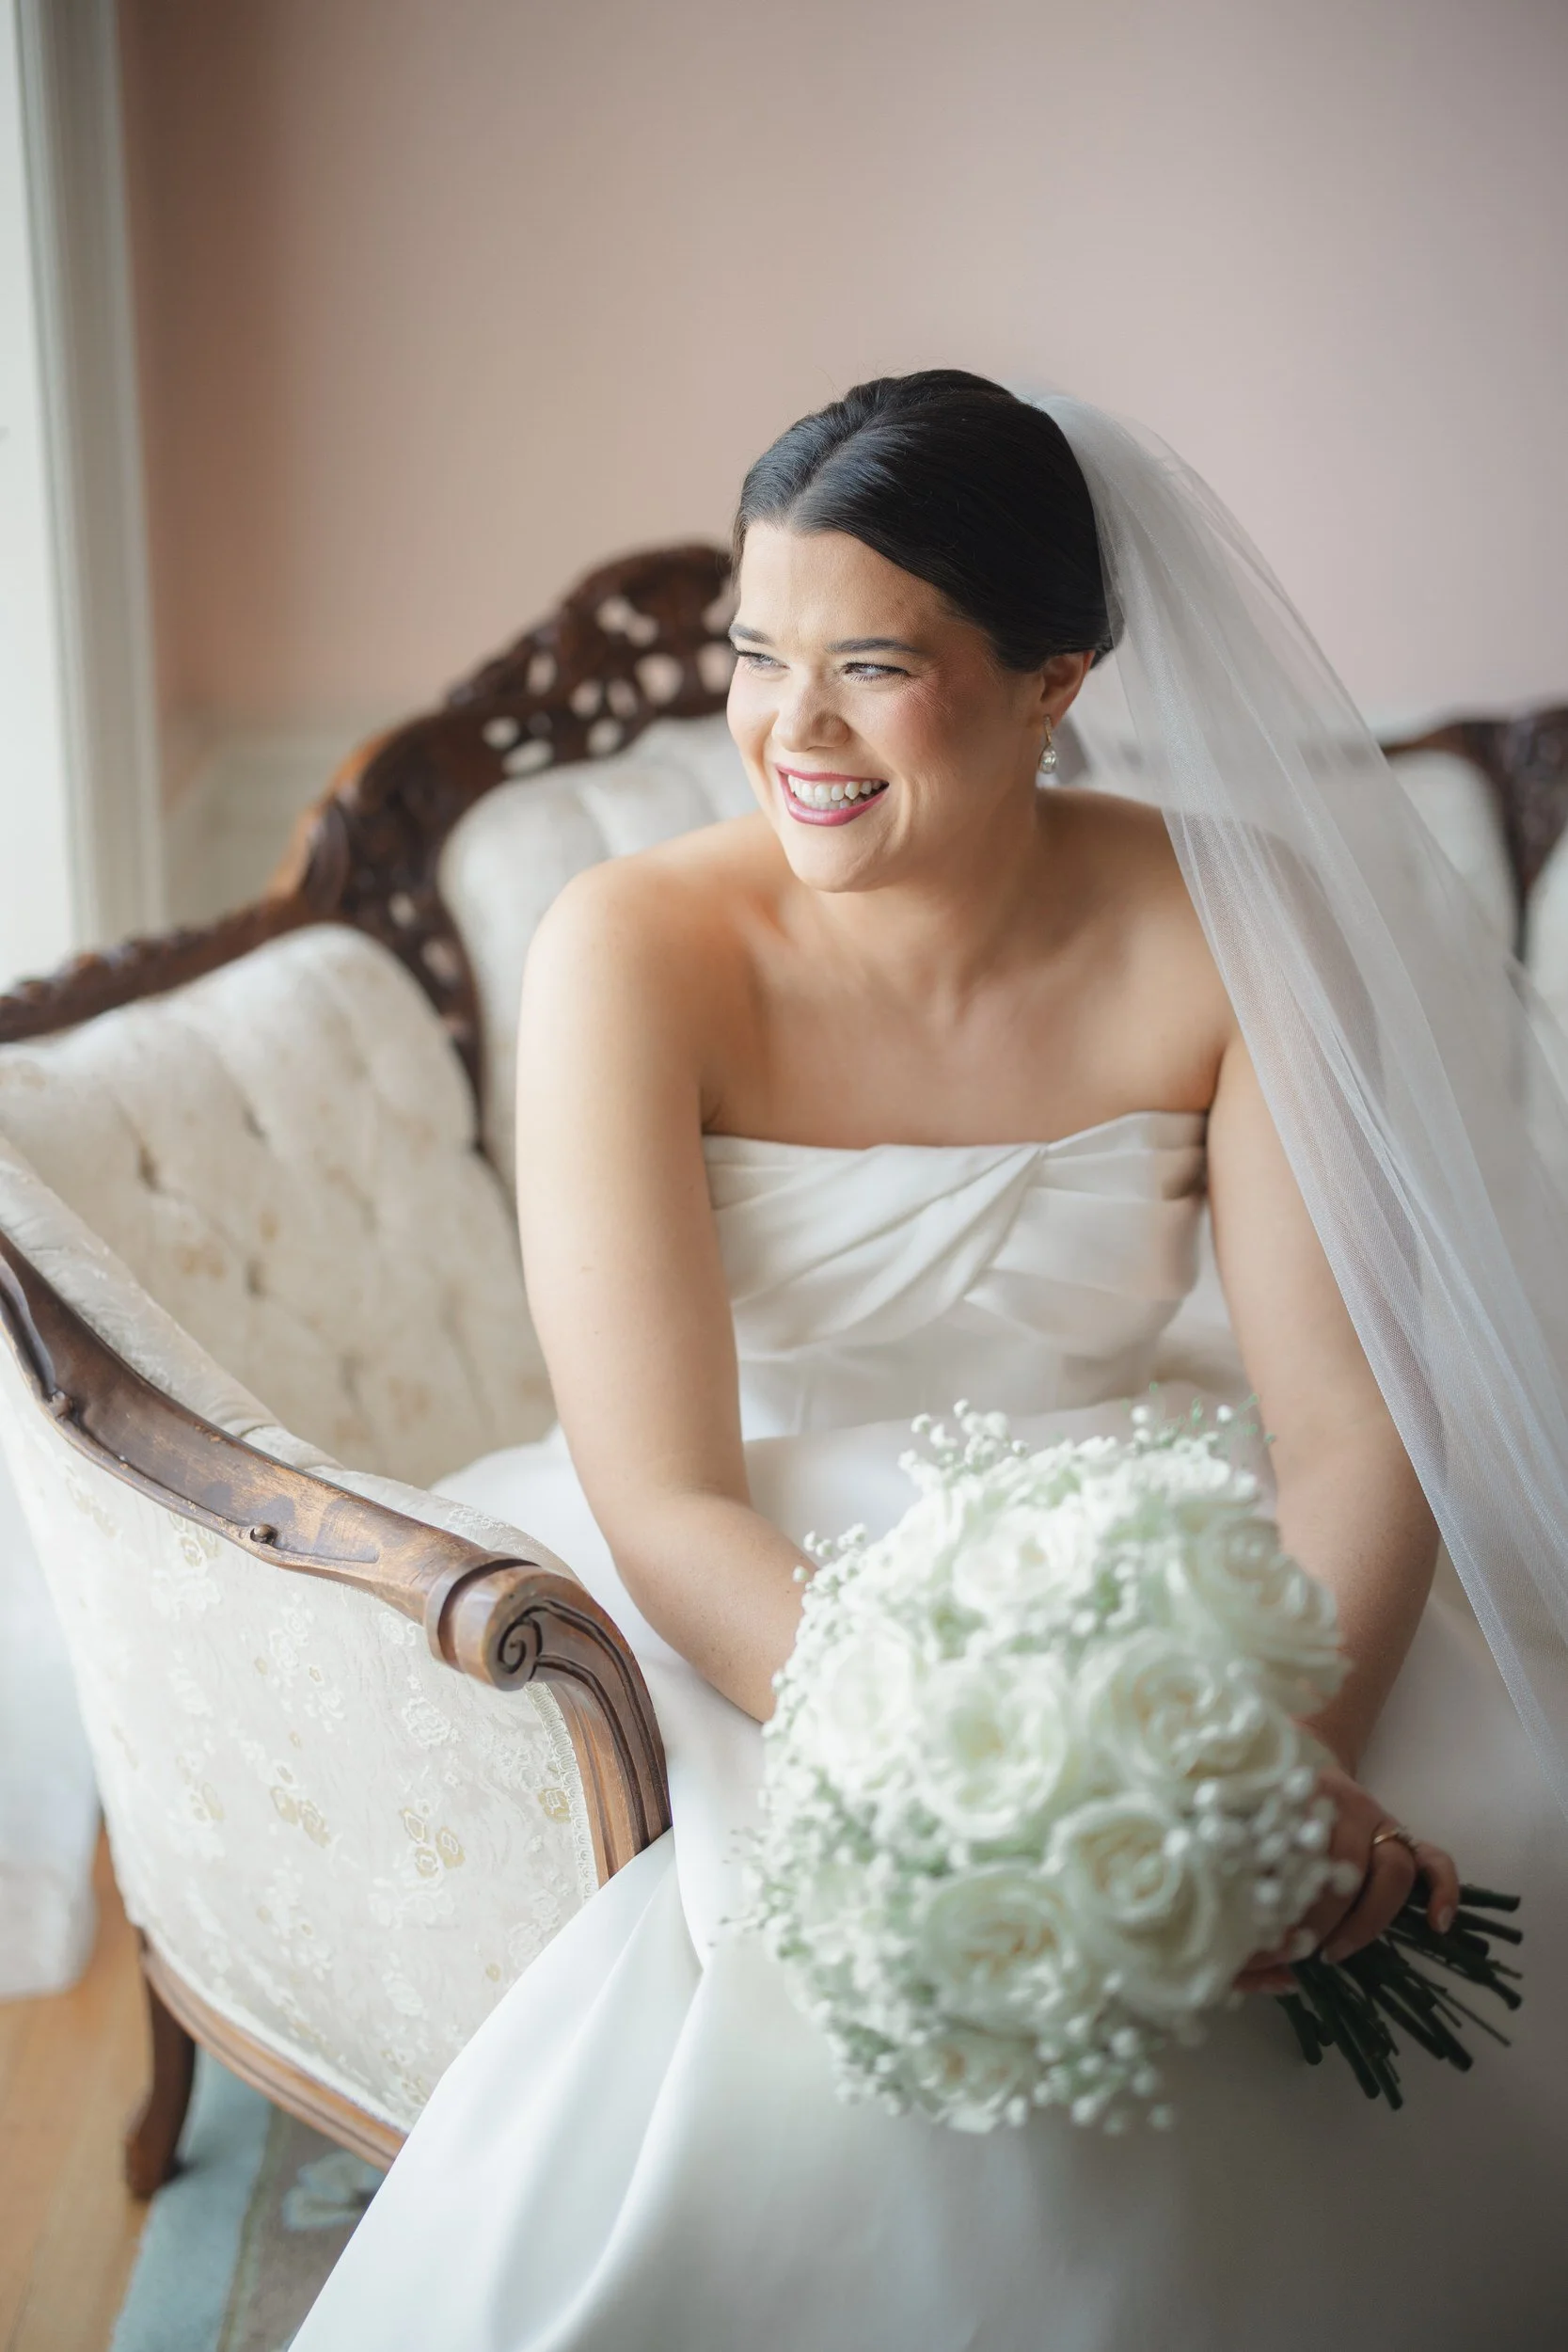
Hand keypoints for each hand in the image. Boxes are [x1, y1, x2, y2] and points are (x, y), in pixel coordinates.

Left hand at [1234, 1762, 1460, 1995]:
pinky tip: (1437, 1926)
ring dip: (1367, 1918)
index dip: (1273, 1903)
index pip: (1292, 1853)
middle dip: (1317, 1920)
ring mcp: (1381, 1818)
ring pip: (1392, 1868)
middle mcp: (1346, 1802)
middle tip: (1291, 1955)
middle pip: (1344, 1865)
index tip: (1253, 1944)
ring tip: (1335, 1953)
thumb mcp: (1233, 1807)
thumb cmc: (1261, 1793)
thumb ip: (1221, 1841)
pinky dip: (1443, 1890)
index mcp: (1301, 1792)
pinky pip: (1435, 1860)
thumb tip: (1201, 1894)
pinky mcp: (1405, 1834)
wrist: (1300, 1753)